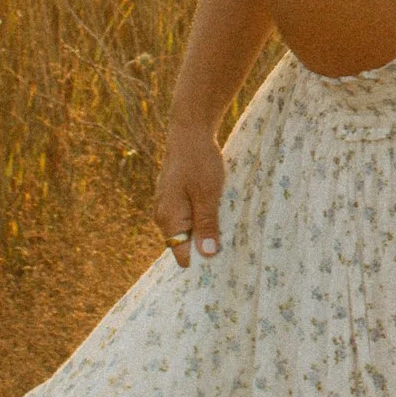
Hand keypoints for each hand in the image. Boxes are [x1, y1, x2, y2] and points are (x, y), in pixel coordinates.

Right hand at [154, 116, 226, 263]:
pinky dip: (204, 216)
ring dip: (206, 230)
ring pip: (189, 228)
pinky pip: (189, 215)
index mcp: (169, 219)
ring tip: (229, 230)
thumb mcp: (207, 194)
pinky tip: (220, 212)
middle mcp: (164, 215)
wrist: (190, 131)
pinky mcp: (175, 196)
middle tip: (231, 247)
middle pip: (185, 243)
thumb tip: (206, 254)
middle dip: (205, 246)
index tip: (222, 265)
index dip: (201, 261)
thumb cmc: (199, 162)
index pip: (182, 254)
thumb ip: (206, 224)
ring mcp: (168, 205)